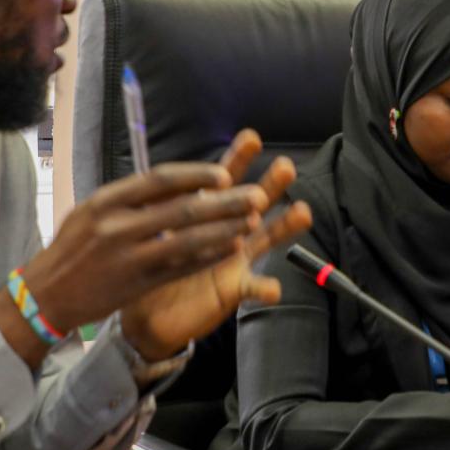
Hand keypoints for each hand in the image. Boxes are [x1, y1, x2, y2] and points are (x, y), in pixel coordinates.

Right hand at [18, 158, 270, 335]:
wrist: (45, 295)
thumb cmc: (72, 249)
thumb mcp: (91, 212)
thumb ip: (129, 198)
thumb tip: (172, 182)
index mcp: (106, 201)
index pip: (160, 180)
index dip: (197, 176)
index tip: (224, 175)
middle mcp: (116, 226)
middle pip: (182, 209)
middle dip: (224, 203)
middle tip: (256, 195)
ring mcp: (127, 257)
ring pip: (187, 241)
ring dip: (225, 230)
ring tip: (252, 222)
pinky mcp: (136, 285)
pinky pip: (181, 268)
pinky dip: (208, 257)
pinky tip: (231, 249)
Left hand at [117, 130, 312, 359]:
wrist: (146, 312)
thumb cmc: (149, 266)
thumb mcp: (152, 230)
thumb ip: (162, 203)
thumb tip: (163, 172)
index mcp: (207, 213)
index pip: (225, 180)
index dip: (237, 159)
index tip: (252, 137)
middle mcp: (227, 231)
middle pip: (253, 202)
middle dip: (271, 184)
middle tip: (286, 166)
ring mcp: (234, 260)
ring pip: (265, 238)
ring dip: (285, 226)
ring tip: (303, 212)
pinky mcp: (232, 290)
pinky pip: (251, 289)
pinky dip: (263, 288)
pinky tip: (273, 288)